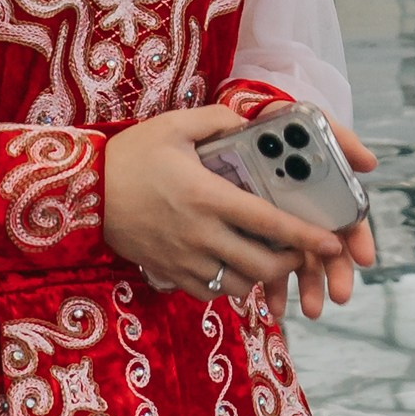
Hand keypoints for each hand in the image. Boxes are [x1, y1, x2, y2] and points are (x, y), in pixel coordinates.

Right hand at [101, 104, 365, 318]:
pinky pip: (210, 293)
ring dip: (260, 276)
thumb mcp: (173, 126)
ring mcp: (185, 259)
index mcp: (208, 197)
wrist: (83, 192)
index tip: (331, 241)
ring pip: (239, 284)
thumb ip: (216, 121)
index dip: (305, 236)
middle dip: (290, 262)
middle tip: (299, 250)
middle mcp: (200, 234)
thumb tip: (248, 123)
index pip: (268, 223)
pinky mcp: (169, 273)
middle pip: (261, 264)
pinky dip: (229, 286)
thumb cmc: (131, 156)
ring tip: (267, 258)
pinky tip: (232, 268)